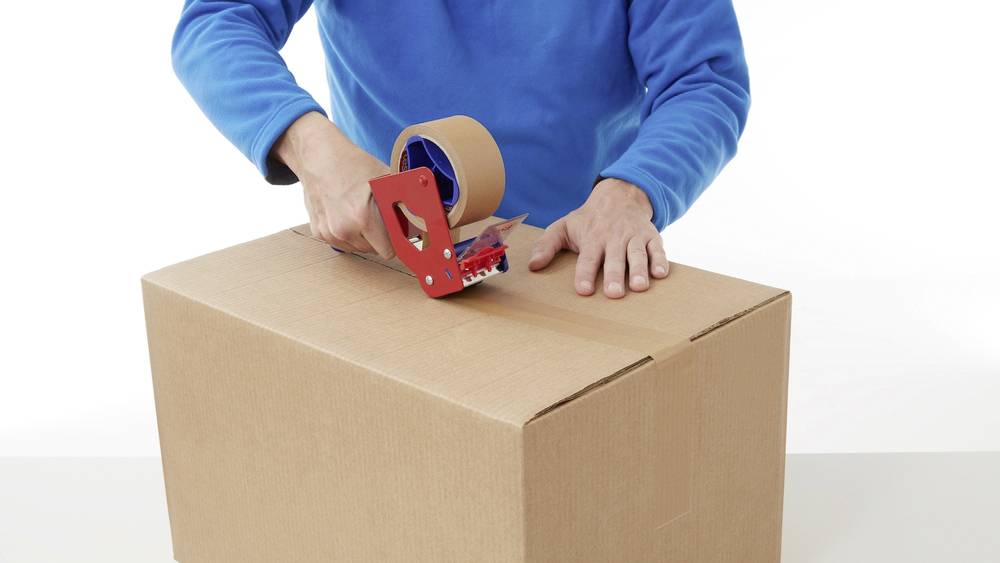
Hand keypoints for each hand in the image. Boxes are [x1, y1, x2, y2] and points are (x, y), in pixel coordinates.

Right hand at [273, 111, 394, 257]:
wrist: (318, 157)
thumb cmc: (352, 165)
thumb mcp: (384, 179)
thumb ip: (403, 202)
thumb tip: (423, 218)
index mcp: (362, 218)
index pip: (389, 251)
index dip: (397, 243)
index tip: (400, 237)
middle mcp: (343, 229)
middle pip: (374, 250)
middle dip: (381, 238)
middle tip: (380, 217)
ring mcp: (329, 233)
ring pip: (358, 248)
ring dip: (364, 237)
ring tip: (362, 213)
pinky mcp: (318, 233)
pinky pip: (342, 243)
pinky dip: (347, 233)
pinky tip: (347, 214)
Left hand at [529, 178, 668, 297]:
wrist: (620, 195)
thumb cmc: (589, 219)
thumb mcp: (564, 226)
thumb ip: (547, 245)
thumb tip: (532, 266)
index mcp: (592, 239)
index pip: (587, 259)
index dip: (585, 274)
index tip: (584, 290)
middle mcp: (613, 238)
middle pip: (614, 259)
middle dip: (614, 276)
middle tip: (614, 294)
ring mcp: (634, 237)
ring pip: (637, 254)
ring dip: (638, 270)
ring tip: (639, 287)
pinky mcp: (651, 237)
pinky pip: (658, 249)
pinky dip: (661, 260)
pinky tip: (661, 274)